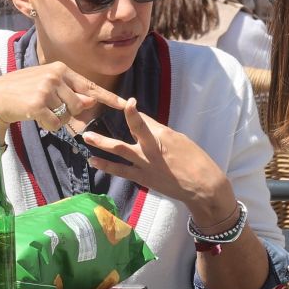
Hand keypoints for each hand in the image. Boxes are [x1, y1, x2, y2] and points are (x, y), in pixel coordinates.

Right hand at [0, 61, 123, 135]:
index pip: (89, 85)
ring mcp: (46, 89)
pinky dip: (48, 126)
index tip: (124, 103)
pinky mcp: (37, 104)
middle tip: (51, 109)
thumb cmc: (23, 91)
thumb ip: (70, 91)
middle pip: (79, 105)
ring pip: (68, 115)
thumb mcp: (48, 84)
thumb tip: (91, 102)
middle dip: (69, 113)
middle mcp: (55, 76)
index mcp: (60, 68)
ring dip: (57, 119)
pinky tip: (35, 117)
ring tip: (41, 111)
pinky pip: (55, 124)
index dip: (108, 97)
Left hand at [81, 97, 235, 226]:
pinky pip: (120, 171)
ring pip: (119, 151)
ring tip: (86, 138)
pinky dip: (107, 166)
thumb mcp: (180, 140)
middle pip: (128, 133)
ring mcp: (144, 164)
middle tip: (97, 118)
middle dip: (116, 122)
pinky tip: (93, 161)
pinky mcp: (142, 178)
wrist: (202, 187)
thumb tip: (146, 126)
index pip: (143, 120)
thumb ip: (161, 133)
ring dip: (101, 144)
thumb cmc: (196, 161)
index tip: (127, 102)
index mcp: (163, 136)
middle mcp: (150, 148)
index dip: (132, 110)